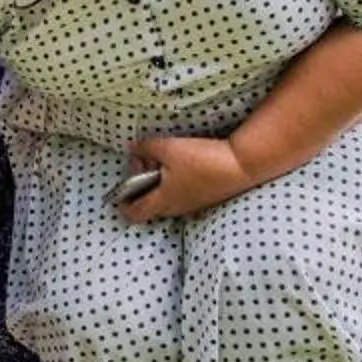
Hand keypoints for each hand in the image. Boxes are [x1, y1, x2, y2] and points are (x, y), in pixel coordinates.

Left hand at [118, 134, 256, 222]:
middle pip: (149, 203)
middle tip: (145, 162)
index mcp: (162, 200)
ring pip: (166, 197)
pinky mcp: (205, 197)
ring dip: (159, 182)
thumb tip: (132, 148)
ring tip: (165, 159)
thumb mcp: (167, 147)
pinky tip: (183, 163)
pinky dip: (175, 182)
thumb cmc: (202, 159)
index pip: (134, 214)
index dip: (123, 204)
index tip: (120, 191)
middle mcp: (176, 207)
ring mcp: (192, 204)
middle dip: (142, 185)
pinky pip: (181, 193)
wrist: (241, 165)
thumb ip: (145, 148)